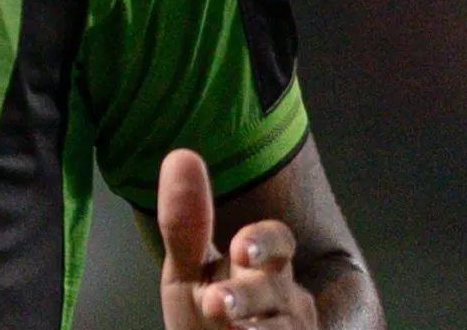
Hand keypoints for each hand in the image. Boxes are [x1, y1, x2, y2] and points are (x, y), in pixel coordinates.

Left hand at [157, 148, 318, 329]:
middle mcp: (285, 301)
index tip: (238, 248)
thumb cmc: (208, 318)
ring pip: (281, 328)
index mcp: (262, 268)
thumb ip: (186, 225)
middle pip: (276, 288)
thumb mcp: (189, 273)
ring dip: (249, 326)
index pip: (277, 242)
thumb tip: (181, 154)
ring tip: (213, 312)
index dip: (263, 243)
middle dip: (247, 294)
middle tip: (214, 300)